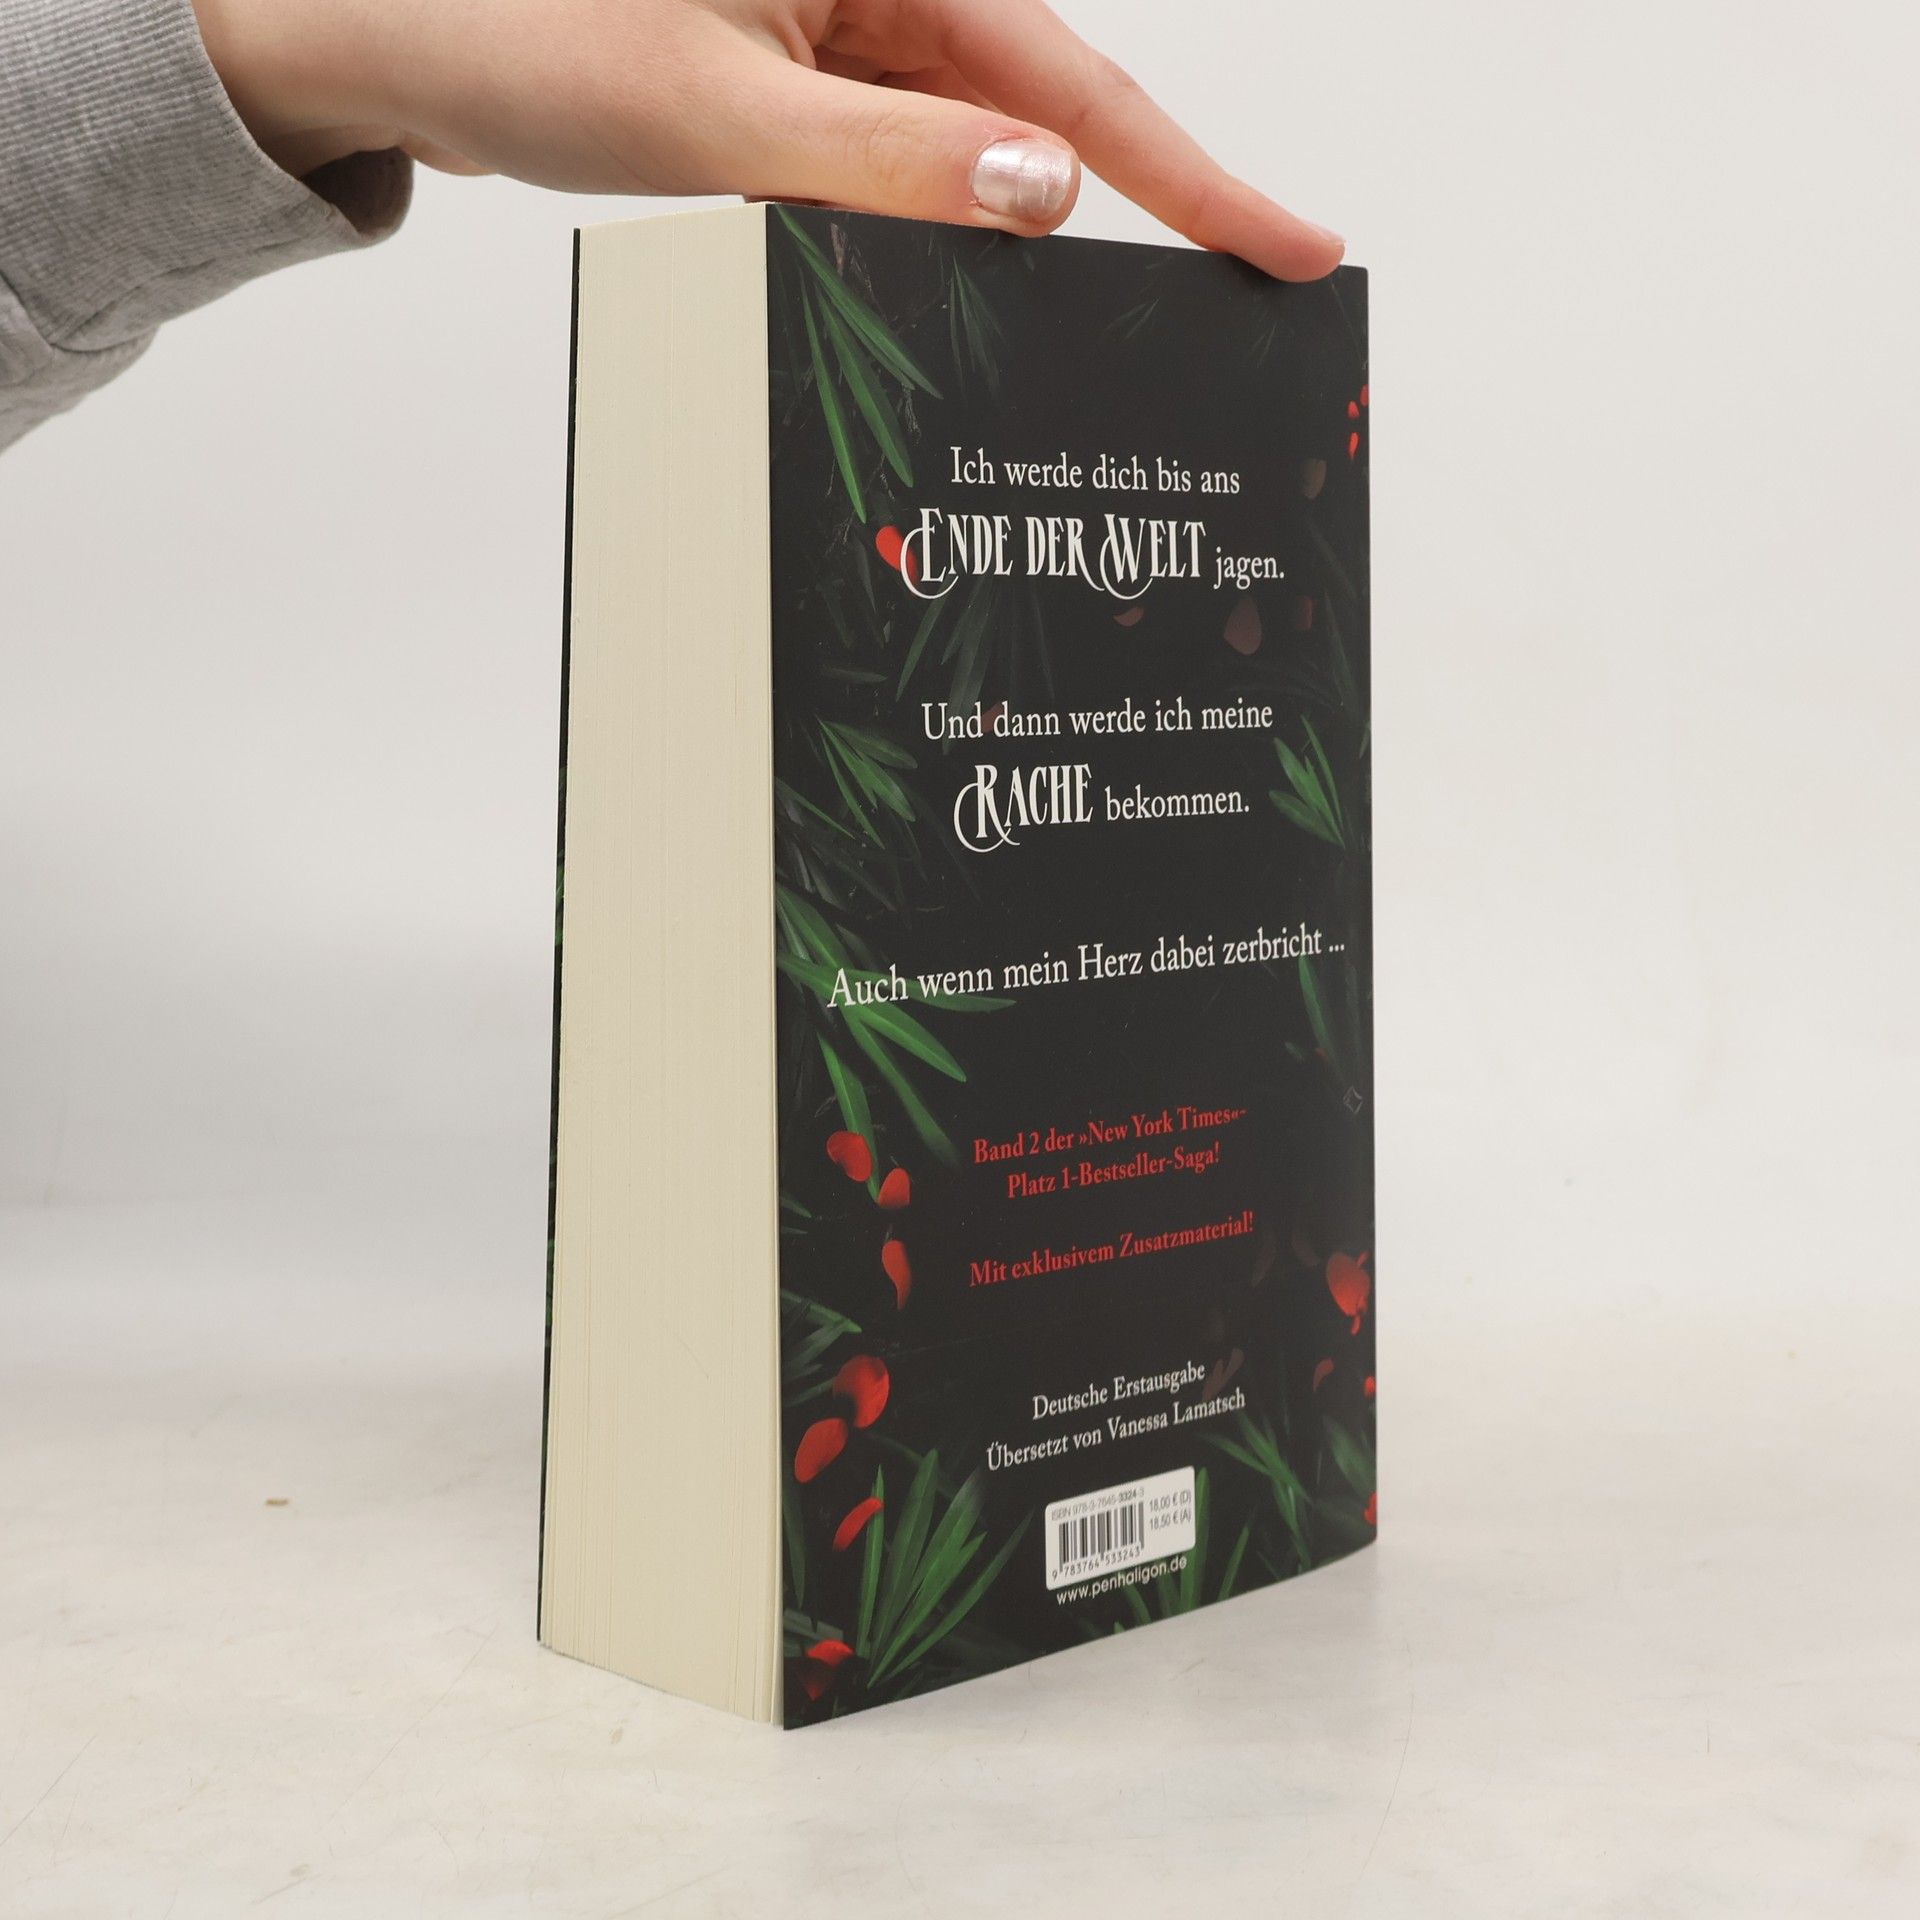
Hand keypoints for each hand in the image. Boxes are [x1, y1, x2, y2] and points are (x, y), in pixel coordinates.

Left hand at [191, 0, 1343, 279]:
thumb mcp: (717, 108)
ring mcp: (840, 50)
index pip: (1077, 86)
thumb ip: (884, 162)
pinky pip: (897, 179)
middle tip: (1224, 317)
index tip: (1295, 244)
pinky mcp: (800, 97)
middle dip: (1126, 227)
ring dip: (1006, 253)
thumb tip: (1042, 196)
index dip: (1198, 175)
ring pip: (969, 166)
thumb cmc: (521, 31)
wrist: (396, 33)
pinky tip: (942, 304)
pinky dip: (924, 245)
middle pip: (1040, 127)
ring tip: (1073, 348)